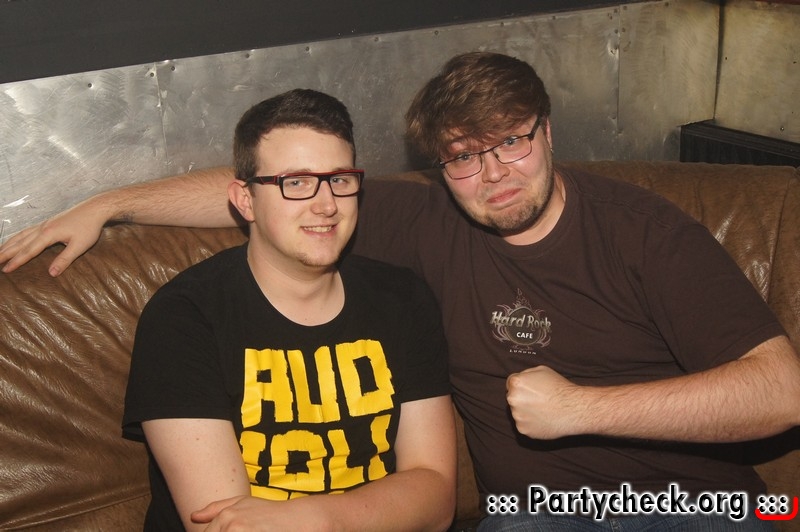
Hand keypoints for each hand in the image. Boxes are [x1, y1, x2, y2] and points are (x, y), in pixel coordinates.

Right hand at [0, 199, 107, 275]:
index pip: (29, 251)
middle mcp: (42, 227)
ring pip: (21, 235)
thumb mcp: (80, 246)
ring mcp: (44, 223)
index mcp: (49, 234)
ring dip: (8, 244)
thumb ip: (65, 260)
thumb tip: (51, 274)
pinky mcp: (48, 222)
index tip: (5, 270)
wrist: (94, 208)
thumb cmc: (89, 227)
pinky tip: (15, 240)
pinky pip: (27, 231)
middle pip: (20, 242)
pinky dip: (17, 237)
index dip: (17, 261)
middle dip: (5, 253)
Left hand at [192, 495, 331, 531]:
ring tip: (257, 531)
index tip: (237, 531)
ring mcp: (240, 531)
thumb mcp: (244, 504)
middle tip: (251, 530)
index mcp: (225, 518)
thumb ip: (217, 509)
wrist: (301, 520)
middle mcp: (230, 525)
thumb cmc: (273, 514)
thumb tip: (194, 516)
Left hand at [506, 365, 582, 439]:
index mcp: (516, 383)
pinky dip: (531, 423)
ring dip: (526, 411)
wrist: (574, 409)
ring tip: (543, 410)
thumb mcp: (542, 370)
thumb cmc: (560, 388)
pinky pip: (524, 425)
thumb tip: (519, 380)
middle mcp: (513, 400)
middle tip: (539, 400)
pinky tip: (543, 419)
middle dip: (522, 398)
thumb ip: (526, 374)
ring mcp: (517, 416)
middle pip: (513, 398)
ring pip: (518, 412)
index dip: (522, 385)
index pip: (511, 383)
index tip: (531, 389)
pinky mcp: (523, 429)